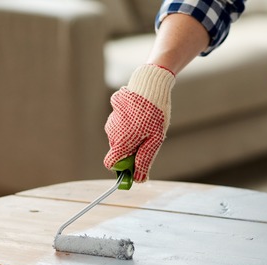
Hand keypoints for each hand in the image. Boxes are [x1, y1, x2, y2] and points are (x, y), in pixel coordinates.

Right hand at [104, 64, 174, 182]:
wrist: (149, 83)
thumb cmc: (155, 113)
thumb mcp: (154, 140)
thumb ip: (145, 160)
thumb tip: (138, 179)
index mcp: (120, 142)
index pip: (111, 164)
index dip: (122, 169)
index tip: (134, 166)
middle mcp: (112, 132)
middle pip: (118, 150)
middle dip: (131, 151)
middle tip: (149, 141)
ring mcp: (112, 119)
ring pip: (120, 136)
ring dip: (132, 136)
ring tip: (148, 124)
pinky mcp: (115, 109)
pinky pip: (121, 122)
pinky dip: (130, 123)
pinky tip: (142, 113)